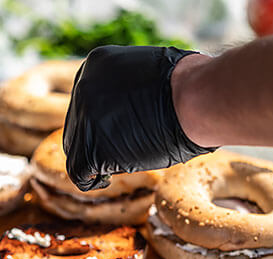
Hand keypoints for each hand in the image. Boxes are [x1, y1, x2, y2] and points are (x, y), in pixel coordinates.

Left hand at [63, 45, 214, 191]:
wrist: (198, 98)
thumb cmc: (193, 86)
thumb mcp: (150, 73)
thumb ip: (129, 88)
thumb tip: (125, 111)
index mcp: (96, 65)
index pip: (86, 101)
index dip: (99, 121)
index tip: (117, 131)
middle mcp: (83, 87)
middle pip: (76, 125)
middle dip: (93, 141)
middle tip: (116, 151)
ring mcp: (84, 117)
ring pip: (74, 148)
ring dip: (94, 159)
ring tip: (116, 165)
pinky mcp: (90, 146)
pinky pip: (78, 170)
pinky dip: (90, 179)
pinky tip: (105, 180)